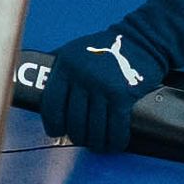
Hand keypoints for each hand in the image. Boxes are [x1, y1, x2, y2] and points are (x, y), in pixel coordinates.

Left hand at [20, 28, 161, 156]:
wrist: (142, 39)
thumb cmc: (108, 46)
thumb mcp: (75, 50)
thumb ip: (59, 69)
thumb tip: (41, 88)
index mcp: (66, 66)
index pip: (51, 105)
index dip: (52, 124)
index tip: (56, 131)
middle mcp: (82, 77)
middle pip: (74, 121)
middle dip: (77, 136)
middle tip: (81, 138)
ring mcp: (103, 87)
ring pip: (94, 128)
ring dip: (96, 142)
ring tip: (97, 144)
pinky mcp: (123, 96)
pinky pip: (115, 128)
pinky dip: (114, 141)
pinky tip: (113, 143)